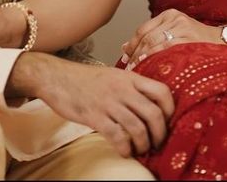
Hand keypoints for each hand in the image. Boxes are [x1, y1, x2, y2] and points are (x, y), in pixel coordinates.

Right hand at [28, 57, 173, 157]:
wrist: (56, 77)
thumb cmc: (84, 79)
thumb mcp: (112, 75)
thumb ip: (129, 86)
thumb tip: (146, 105)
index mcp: (129, 77)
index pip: (161, 91)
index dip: (170, 109)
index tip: (167, 122)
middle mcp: (122, 88)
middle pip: (153, 113)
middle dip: (160, 134)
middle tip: (157, 143)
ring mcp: (109, 102)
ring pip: (138, 128)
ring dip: (143, 144)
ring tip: (140, 150)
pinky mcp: (95, 116)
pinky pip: (117, 136)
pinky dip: (124, 148)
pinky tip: (123, 151)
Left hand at [121, 9, 217, 68]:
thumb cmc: (199, 43)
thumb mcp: (177, 32)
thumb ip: (155, 37)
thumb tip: (126, 48)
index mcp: (170, 14)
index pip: (143, 29)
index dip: (132, 45)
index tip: (125, 58)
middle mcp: (175, 18)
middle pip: (146, 37)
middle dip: (135, 54)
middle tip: (128, 69)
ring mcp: (183, 28)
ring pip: (154, 45)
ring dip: (142, 60)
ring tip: (136, 72)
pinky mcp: (189, 39)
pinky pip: (166, 52)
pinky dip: (155, 62)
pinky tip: (150, 70)